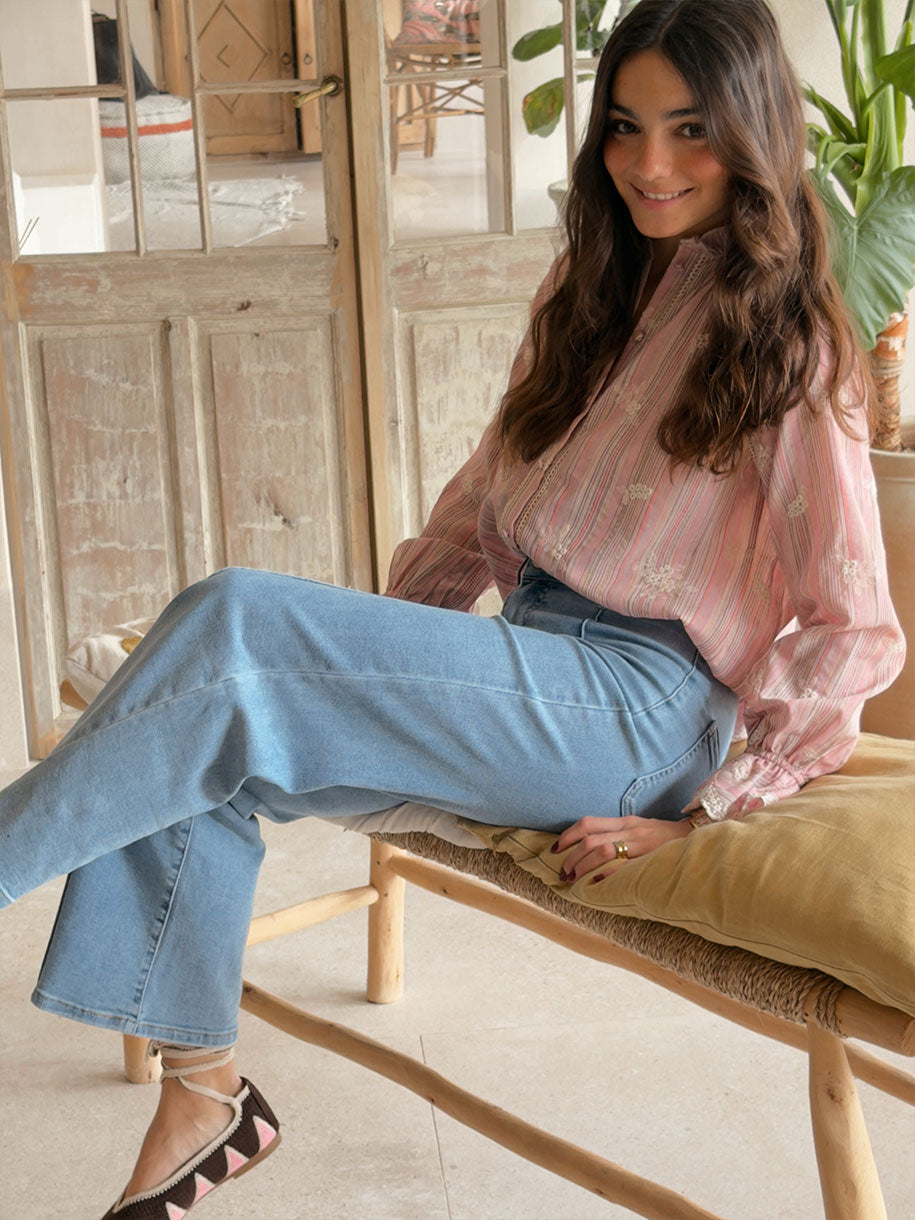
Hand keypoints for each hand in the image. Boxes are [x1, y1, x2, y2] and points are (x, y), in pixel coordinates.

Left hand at [551, 815, 691, 882]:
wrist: (698, 836)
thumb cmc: (666, 837)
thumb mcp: (640, 828)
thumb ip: (619, 833)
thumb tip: (590, 846)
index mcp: (626, 822)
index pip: (588, 823)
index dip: (567, 836)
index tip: (555, 849)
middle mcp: (630, 830)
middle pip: (590, 838)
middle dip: (571, 856)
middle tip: (563, 871)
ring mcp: (641, 844)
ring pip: (602, 849)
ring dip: (583, 866)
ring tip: (574, 879)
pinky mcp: (651, 858)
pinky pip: (624, 865)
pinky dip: (607, 873)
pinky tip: (595, 882)